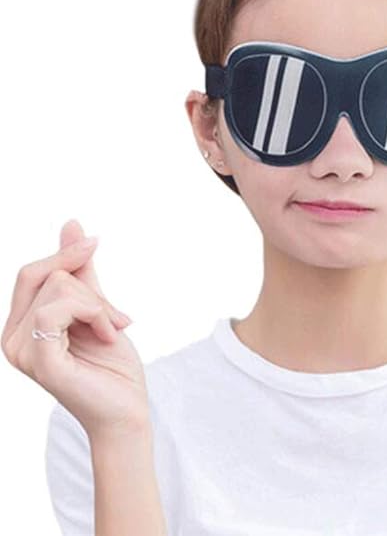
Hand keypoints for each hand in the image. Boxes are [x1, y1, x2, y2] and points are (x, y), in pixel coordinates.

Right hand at [1, 219, 148, 436]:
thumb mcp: (98, 308)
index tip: (95, 243)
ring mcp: (21, 352)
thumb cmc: (112, 365)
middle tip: (116, 317)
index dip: (64, 255)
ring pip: (58, 289)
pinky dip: (95, 314)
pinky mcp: (39, 362)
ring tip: (113, 330)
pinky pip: (57, 312)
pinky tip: (111, 335)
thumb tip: (71, 225)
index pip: (31, 273)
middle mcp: (12, 338)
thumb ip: (80, 272)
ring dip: (99, 305)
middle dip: (88, 288)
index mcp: (22, 326)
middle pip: (44, 275)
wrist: (127, 409)